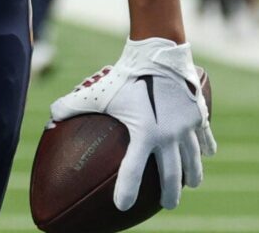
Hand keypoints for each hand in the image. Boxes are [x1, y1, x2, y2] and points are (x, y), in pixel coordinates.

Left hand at [49, 38, 217, 211]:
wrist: (158, 52)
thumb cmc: (127, 75)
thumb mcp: (98, 92)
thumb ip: (72, 106)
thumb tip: (51, 116)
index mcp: (144, 135)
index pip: (132, 172)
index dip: (126, 191)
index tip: (122, 206)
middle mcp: (168, 135)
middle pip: (171, 175)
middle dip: (169, 194)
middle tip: (168, 206)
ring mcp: (186, 126)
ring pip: (193, 159)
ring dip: (192, 175)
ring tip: (191, 184)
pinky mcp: (198, 114)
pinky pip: (206, 135)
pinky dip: (207, 146)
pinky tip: (208, 154)